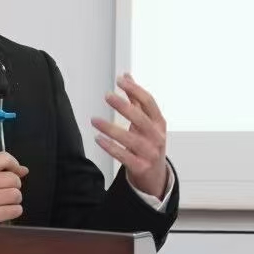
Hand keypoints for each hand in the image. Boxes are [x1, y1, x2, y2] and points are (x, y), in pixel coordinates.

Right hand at [0, 151, 26, 224]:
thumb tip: (23, 170)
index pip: (4, 158)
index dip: (15, 165)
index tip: (17, 171)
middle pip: (14, 179)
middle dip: (13, 186)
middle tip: (3, 191)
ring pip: (16, 195)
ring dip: (13, 200)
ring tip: (1, 202)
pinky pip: (15, 210)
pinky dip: (12, 211)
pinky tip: (2, 210)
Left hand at [92, 75, 169, 198]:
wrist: (155, 176)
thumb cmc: (149, 144)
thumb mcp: (147, 122)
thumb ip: (137, 100)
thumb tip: (127, 76)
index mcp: (159, 123)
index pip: (149, 103)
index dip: (135, 90)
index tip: (121, 80)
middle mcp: (156, 137)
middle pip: (141, 119)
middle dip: (124, 106)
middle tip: (107, 96)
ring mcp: (150, 153)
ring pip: (130, 139)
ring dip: (111, 128)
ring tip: (94, 120)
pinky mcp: (140, 167)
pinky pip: (123, 156)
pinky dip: (110, 147)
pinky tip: (98, 139)